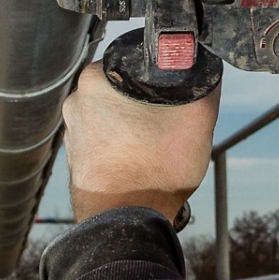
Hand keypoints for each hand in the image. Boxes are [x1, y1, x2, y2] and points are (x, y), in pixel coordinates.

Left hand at [63, 61, 220, 223]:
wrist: (123, 220)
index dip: (161, 73)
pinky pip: (108, 139)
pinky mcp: (77, 155)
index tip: (176, 90)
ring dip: (137, 126)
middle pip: (125, 89)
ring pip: (116, 115)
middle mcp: (76, 101)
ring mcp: (73, 130)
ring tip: (158, 145)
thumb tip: (205, 70)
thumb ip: (204, 85)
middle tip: (170, 121)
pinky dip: (125, 145)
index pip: (134, 58)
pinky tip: (142, 159)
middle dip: (149, 102)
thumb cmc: (153, 169)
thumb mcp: (196, 117)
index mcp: (94, 80)